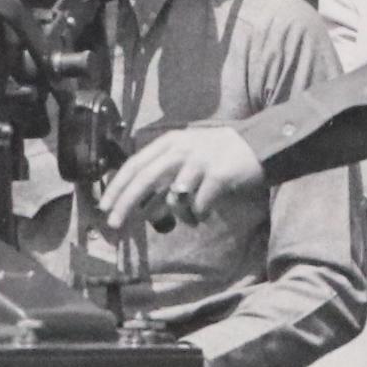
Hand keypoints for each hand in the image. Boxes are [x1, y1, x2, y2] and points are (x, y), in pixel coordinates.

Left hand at [101, 125, 264, 232]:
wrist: (261, 146)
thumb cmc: (220, 155)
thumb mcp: (188, 151)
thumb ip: (165, 168)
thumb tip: (140, 200)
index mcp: (171, 142)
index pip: (136, 164)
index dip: (117, 186)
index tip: (104, 206)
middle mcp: (182, 148)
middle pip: (145, 178)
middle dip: (125, 203)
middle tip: (112, 224)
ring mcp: (200, 161)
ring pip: (174, 198)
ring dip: (180, 216)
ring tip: (192, 218)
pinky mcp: (218, 176)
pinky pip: (198, 206)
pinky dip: (199, 216)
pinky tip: (206, 214)